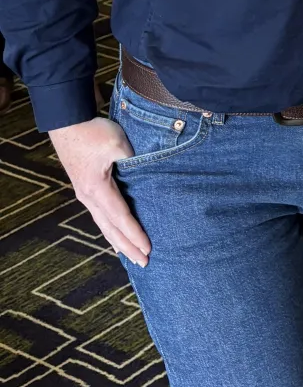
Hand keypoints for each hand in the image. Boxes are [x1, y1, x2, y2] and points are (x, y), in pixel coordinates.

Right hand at [50, 117, 150, 266]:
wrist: (68, 122)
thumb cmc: (92, 132)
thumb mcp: (118, 144)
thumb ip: (135, 161)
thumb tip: (147, 174)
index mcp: (98, 189)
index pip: (121, 218)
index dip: (136, 235)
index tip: (149, 249)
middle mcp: (89, 197)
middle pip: (111, 229)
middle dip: (128, 247)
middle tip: (144, 264)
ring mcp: (85, 194)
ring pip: (103, 225)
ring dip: (118, 241)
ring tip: (130, 256)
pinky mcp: (86, 188)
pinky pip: (100, 215)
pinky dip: (110, 229)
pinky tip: (114, 233)